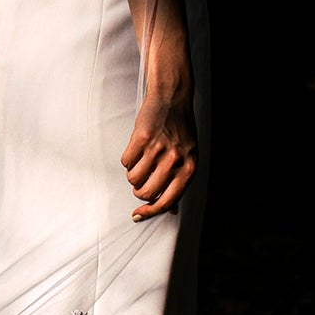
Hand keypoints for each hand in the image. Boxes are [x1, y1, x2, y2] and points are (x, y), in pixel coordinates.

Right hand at [121, 86, 195, 218]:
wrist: (173, 99)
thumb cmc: (180, 131)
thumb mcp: (188, 158)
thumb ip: (179, 183)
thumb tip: (171, 210)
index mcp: (189, 169)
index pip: (167, 201)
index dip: (150, 211)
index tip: (138, 215)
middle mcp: (174, 160)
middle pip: (146, 192)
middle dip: (139, 191)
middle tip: (139, 182)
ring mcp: (157, 148)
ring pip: (133, 178)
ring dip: (133, 174)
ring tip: (140, 163)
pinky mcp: (141, 137)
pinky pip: (126, 161)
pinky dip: (128, 160)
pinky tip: (136, 151)